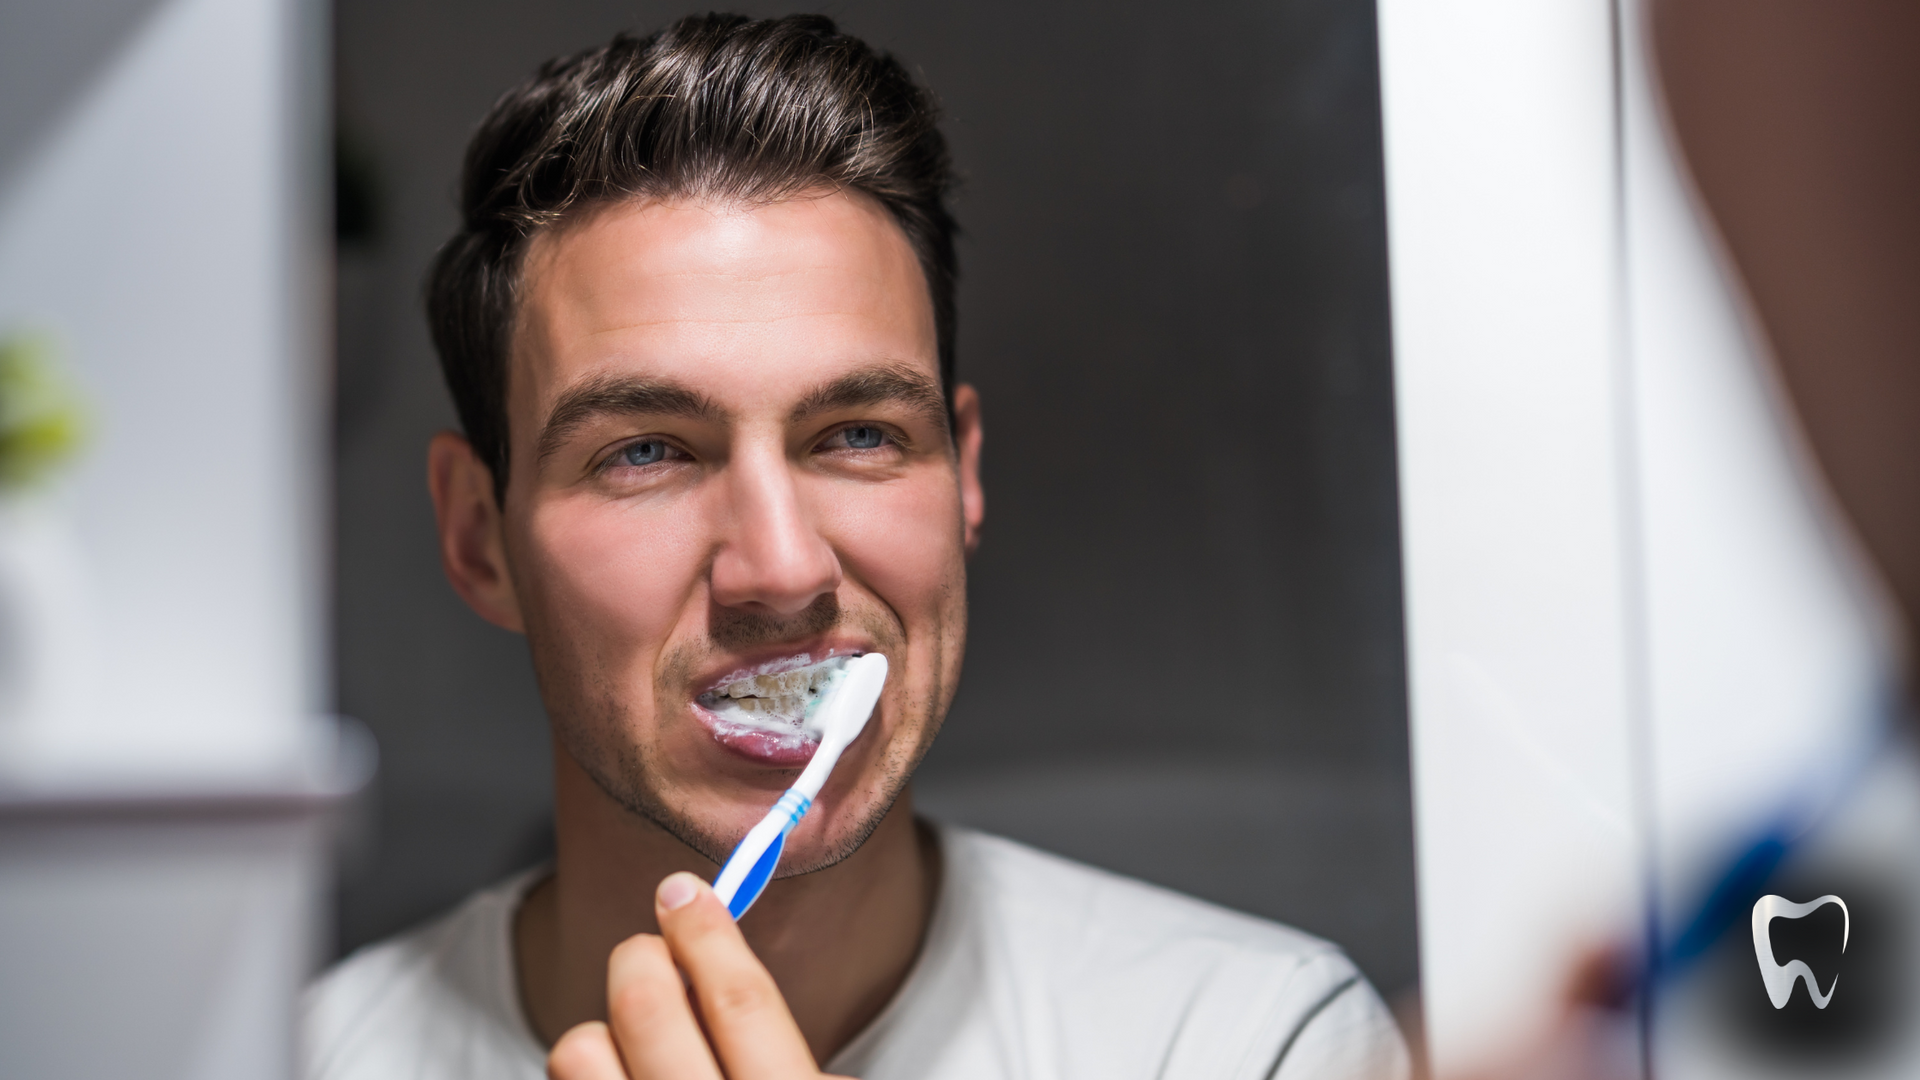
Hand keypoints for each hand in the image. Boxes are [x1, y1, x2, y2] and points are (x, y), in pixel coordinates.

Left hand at [547, 872, 848, 1079]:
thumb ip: (788, 1051)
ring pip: (582, 1048)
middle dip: (643, 954)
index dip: (709, 933)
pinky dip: (587, 1068)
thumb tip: (728, 962)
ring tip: (632, 1043)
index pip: (741, 1001)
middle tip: (652, 950)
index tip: (687, 893)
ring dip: (604, 1030)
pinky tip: (617, 1077)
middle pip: (648, 1005)